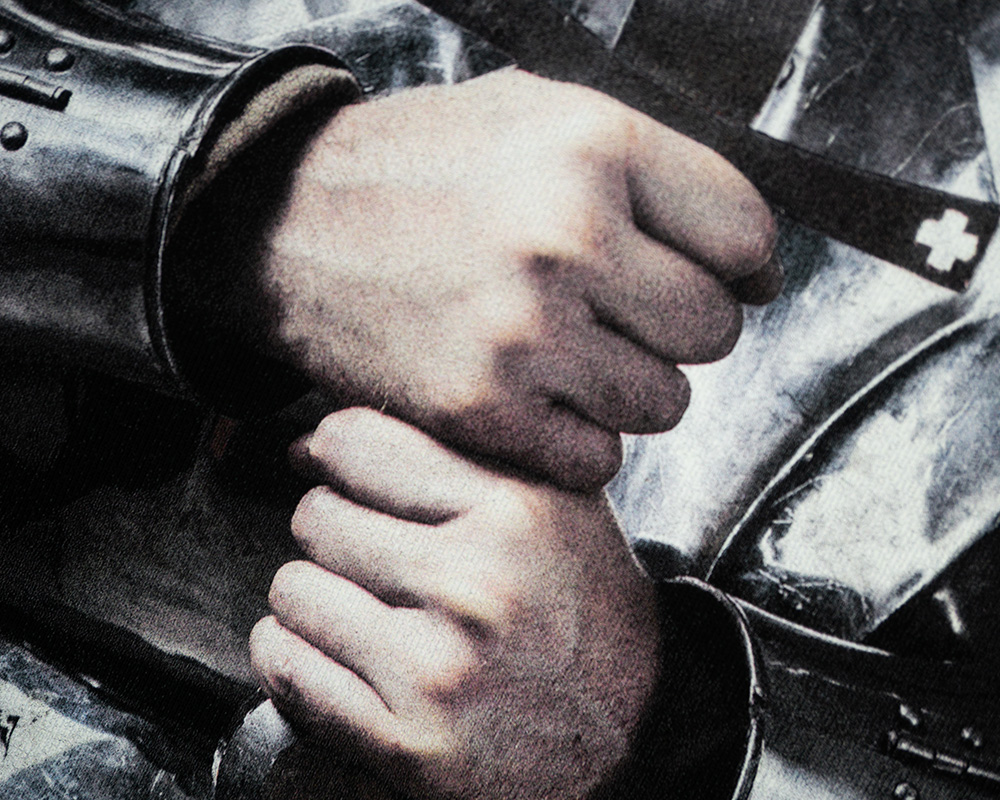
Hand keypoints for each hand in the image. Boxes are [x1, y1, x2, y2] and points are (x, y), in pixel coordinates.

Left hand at [249, 407, 661, 798]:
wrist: (636, 727)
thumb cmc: (581, 602)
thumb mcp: (553, 500)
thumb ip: (451, 454)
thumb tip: (311, 444)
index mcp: (514, 508)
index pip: (358, 442)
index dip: (335, 454)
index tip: (343, 477)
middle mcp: (476, 582)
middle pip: (317, 517)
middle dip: (331, 531)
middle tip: (367, 555)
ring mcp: (438, 668)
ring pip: (293, 591)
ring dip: (312, 599)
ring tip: (358, 609)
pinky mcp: (408, 743)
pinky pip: (289, 671)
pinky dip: (293, 657)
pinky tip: (335, 655)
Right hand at [254, 68, 779, 489]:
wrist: (288, 224)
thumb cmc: (419, 172)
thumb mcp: (538, 117)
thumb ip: (658, 176)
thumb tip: (757, 266)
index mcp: (593, 147)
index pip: (746, 235)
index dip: (737, 262)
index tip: (707, 273)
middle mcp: (567, 236)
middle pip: (713, 328)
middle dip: (678, 326)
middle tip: (620, 312)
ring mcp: (523, 331)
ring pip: (664, 403)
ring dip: (629, 386)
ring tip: (568, 351)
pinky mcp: (482, 408)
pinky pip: (598, 458)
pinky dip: (578, 438)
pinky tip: (538, 395)